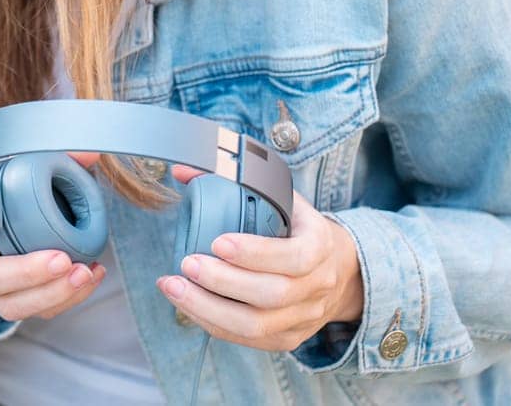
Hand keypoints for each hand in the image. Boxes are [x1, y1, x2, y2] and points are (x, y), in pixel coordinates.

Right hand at [0, 152, 107, 320]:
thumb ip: (41, 156)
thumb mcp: (3, 166)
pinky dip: (64, 298)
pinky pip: (30, 310)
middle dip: (23, 274)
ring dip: (48, 294)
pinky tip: (89, 277)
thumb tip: (88, 153)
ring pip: (5, 305)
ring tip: (82, 273)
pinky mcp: (6, 299)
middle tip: (61, 259)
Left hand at [156, 164, 364, 351]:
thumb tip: (182, 170)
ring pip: (256, 325)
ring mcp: (304, 316)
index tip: (217, 242)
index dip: (256, 253)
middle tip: (187, 263)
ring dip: (208, 307)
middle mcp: (318, 286)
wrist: (337, 267)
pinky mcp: (288, 338)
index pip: (295, 256)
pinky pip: (247, 339)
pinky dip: (211, 322)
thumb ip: (234, 179)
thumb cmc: (296, 226)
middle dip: (223, 282)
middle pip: (272, 295)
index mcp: (321, 244)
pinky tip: (185, 303)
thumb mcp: (280, 195)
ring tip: (173, 286)